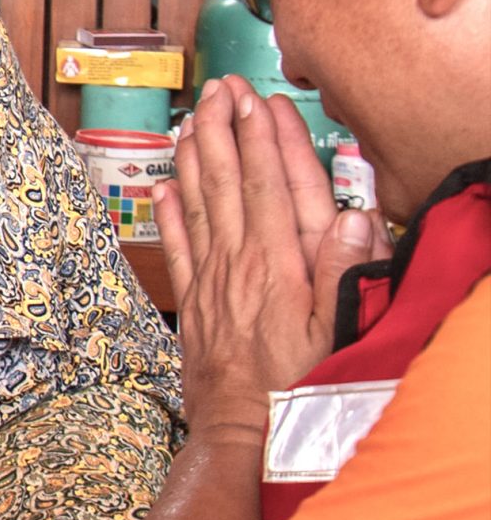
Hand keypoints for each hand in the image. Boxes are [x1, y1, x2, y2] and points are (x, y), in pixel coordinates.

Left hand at [157, 79, 384, 439]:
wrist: (242, 431)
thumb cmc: (297, 387)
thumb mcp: (336, 331)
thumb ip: (342, 274)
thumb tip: (354, 221)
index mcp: (277, 264)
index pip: (269, 186)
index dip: (262, 139)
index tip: (257, 100)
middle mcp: (238, 263)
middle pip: (228, 182)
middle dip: (223, 129)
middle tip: (219, 88)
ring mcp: (211, 280)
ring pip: (198, 204)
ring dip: (194, 157)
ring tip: (192, 118)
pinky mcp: (194, 301)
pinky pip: (176, 247)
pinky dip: (168, 213)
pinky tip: (164, 186)